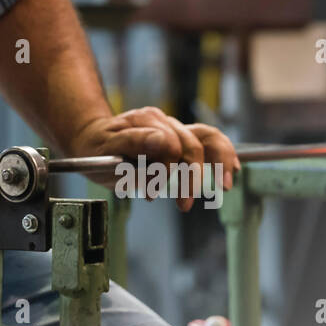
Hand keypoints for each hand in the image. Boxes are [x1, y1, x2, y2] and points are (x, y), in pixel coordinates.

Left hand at [73, 106, 240, 211]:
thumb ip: (134, 143)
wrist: (94, 139)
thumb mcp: (106, 147)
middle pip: (191, 144)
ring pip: (208, 137)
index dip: (166, 170)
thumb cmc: (98, 147)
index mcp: (145, 120)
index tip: (154, 192)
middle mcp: (164, 121)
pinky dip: (224, 155)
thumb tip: (163, 141)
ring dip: (219, 162)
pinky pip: (210, 141)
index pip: (169, 144)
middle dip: (191, 177)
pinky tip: (232, 172)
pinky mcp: (182, 139)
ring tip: (224, 186)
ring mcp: (175, 128)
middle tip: (185, 205)